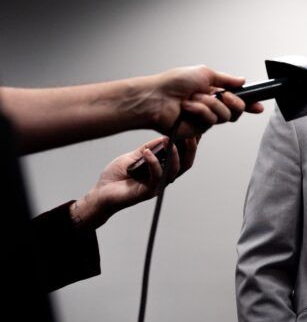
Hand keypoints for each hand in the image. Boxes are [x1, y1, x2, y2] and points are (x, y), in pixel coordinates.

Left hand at [70, 136, 197, 229]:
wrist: (100, 193)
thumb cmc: (116, 176)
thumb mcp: (133, 156)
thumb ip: (148, 148)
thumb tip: (164, 136)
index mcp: (163, 169)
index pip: (183, 156)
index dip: (190, 144)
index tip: (190, 128)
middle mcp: (164, 178)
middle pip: (186, 164)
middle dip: (191, 149)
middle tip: (188, 134)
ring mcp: (157, 186)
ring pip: (174, 170)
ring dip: (173, 154)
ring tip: (167, 140)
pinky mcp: (148, 192)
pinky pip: (156, 176)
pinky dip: (153, 163)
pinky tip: (146, 153)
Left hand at [146, 65, 263, 137]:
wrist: (156, 98)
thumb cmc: (174, 83)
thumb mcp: (204, 73)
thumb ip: (226, 79)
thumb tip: (242, 80)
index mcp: (213, 92)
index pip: (237, 100)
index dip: (250, 104)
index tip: (259, 106)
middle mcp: (212, 106)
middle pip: (237, 111)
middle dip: (234, 102)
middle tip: (224, 96)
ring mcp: (206, 119)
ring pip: (225, 116)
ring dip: (210, 104)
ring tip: (193, 99)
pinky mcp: (199, 129)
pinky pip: (211, 120)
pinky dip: (200, 111)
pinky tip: (187, 107)